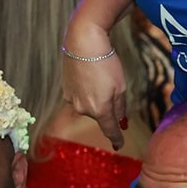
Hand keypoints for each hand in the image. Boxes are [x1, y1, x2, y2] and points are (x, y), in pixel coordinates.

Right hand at [61, 22, 127, 149]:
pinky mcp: (65, 91)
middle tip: (112, 86)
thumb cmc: (106, 63)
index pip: (110, 130)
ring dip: (96, 97)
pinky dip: (86, 90)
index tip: (120, 145)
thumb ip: (120, 107)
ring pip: (89, 106)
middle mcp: (84, 110)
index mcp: (100, 110)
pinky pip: (80, 97)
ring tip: (99, 77)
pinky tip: (89, 75)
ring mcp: (72, 101)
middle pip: (100, 115)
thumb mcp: (120, 86)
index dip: (117, 138)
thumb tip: (120, 121)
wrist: (83, 43)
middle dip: (107, 107)